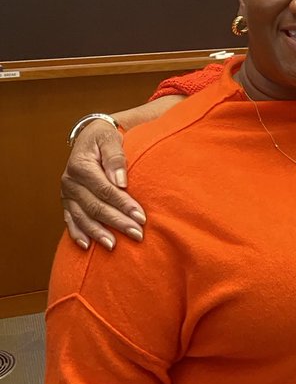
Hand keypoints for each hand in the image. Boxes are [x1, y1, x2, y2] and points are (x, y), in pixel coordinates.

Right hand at [61, 120, 144, 249]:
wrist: (90, 137)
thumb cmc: (105, 137)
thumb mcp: (111, 138)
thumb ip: (115, 157)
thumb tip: (121, 180)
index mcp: (80, 166)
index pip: (105, 190)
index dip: (123, 204)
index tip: (141, 217)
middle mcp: (69, 182)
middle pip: (95, 206)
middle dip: (117, 222)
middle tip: (137, 234)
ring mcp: (67, 194)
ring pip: (83, 217)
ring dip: (98, 233)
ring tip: (114, 246)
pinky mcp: (67, 202)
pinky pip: (70, 220)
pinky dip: (78, 234)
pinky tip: (87, 246)